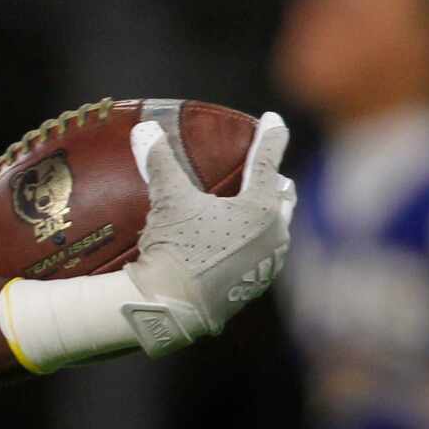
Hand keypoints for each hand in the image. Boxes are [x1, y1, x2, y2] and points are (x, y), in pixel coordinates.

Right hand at [120, 111, 294, 355]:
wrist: (172, 308)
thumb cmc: (176, 250)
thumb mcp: (169, 202)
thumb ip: (160, 162)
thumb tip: (145, 128)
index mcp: (261, 207)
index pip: (268, 161)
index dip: (270, 136)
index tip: (273, 120)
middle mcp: (274, 234)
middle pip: (283, 196)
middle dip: (275, 182)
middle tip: (265, 172)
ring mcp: (268, 263)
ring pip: (277, 228)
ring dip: (269, 214)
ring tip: (253, 210)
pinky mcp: (255, 286)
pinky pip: (264, 254)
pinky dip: (256, 242)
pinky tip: (240, 245)